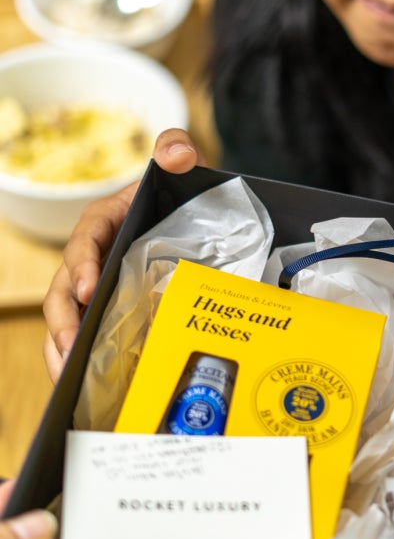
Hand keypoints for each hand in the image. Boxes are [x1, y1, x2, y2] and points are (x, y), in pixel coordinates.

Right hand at [43, 129, 202, 381]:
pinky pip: (85, 337)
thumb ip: (175, 150)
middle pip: (65, 292)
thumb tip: (177, 152)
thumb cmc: (173, 192)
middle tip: (70, 349)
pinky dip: (81, 361)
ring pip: (68, 320)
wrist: (186, 217)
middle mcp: (90, 258)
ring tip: (67, 379)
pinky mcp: (105, 312)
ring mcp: (95, 288)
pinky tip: (87, 389)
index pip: (83, 242)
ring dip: (62, 350)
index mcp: (101, 223)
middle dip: (64, 322)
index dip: (82, 265)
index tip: (91, 289)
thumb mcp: (177, 166)